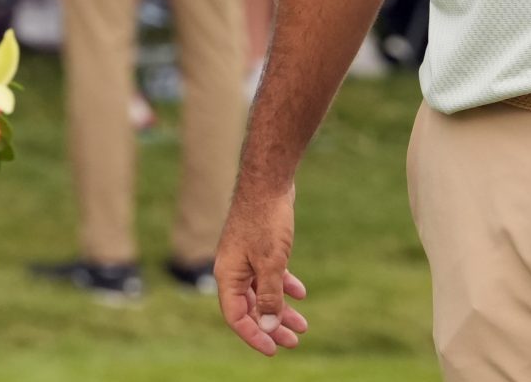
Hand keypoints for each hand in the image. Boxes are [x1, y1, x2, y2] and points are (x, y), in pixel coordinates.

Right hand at [215, 185, 311, 355]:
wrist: (268, 181)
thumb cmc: (265, 220)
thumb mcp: (271, 264)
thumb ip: (269, 297)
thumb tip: (269, 327)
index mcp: (227, 275)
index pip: (236, 316)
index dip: (254, 335)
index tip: (274, 348)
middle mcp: (233, 269)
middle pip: (250, 307)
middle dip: (272, 326)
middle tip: (293, 342)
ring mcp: (245, 258)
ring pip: (262, 292)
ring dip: (281, 309)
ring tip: (302, 326)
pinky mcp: (259, 247)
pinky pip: (269, 274)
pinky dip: (283, 285)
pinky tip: (300, 293)